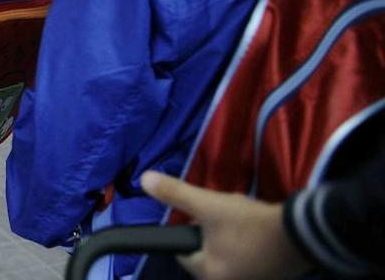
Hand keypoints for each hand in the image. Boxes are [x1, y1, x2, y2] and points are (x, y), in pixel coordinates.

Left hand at [140, 171, 310, 279]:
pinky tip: (259, 231)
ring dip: (232, 237)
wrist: (304, 232)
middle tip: (228, 217)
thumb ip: (175, 194)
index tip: (208, 215)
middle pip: (208, 253)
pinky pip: (249, 258)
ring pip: (229, 254)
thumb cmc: (251, 223)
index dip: (192, 229)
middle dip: (213, 232)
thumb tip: (144, 180)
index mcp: (209, 275)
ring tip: (246, 224)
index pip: (185, 253)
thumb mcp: (209, 204)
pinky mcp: (271, 278)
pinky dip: (249, 245)